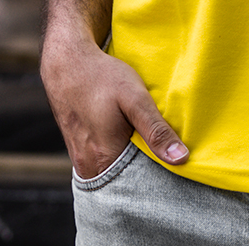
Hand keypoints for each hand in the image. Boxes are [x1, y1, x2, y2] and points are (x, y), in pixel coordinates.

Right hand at [41, 28, 187, 179]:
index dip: (158, 177)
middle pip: (124, 181)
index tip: (174, 167)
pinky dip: (118, 155)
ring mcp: (81, 159)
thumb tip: (180, 159)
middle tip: (164, 155)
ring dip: (131, 162)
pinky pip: (103, 162)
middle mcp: (88, 167)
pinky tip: (129, 138)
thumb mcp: (135, 98)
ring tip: (148, 146)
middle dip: (144, 173)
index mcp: (103, 159)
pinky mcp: (78, 149)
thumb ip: (156, 130)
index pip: (137, 186)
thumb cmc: (101, 77)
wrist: (67, 62)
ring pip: (114, 171)